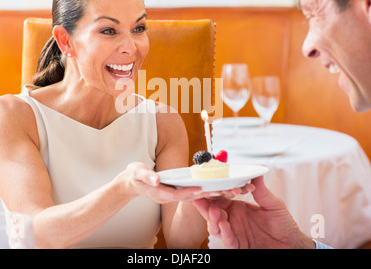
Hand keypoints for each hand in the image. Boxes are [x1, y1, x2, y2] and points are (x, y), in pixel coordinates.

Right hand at [119, 162, 243, 203]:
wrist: (132, 182)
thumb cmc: (134, 176)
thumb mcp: (137, 173)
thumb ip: (147, 176)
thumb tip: (157, 179)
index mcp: (163, 194)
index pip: (182, 195)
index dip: (195, 192)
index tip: (209, 189)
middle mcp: (173, 196)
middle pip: (197, 196)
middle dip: (216, 193)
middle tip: (235, 190)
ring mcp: (178, 195)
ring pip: (201, 195)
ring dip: (219, 192)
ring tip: (238, 188)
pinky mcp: (181, 192)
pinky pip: (199, 191)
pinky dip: (212, 188)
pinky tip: (225, 184)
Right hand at [192, 176, 314, 248]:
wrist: (292, 244)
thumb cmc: (283, 224)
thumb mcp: (272, 203)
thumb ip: (261, 189)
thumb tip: (257, 169)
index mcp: (237, 207)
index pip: (219, 198)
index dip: (211, 191)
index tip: (204, 184)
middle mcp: (232, 219)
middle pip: (212, 212)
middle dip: (204, 205)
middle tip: (198, 197)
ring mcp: (234, 233)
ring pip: (215, 226)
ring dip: (212, 219)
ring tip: (214, 211)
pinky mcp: (238, 245)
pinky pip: (228, 240)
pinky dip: (224, 232)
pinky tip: (224, 225)